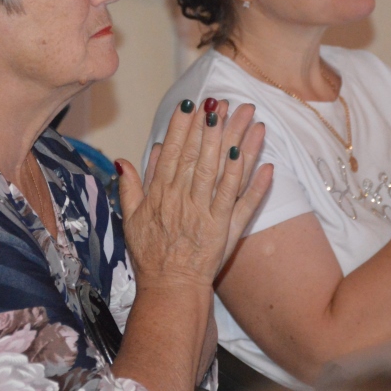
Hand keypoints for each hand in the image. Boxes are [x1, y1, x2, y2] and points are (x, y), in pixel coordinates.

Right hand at [118, 99, 271, 288]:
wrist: (169, 289)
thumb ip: (129, 187)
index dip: (182, 126)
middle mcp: (184, 199)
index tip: (192, 104)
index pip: (173, 152)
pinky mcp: (226, 229)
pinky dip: (255, 182)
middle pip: (200, 155)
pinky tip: (266, 161)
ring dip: (237, 142)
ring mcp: (207, 213)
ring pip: (223, 171)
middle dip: (211, 125)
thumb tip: (123, 160)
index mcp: (161, 193)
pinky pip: (243, 201)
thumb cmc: (150, 255)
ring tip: (247, 118)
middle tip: (222, 101)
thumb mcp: (130, 219)